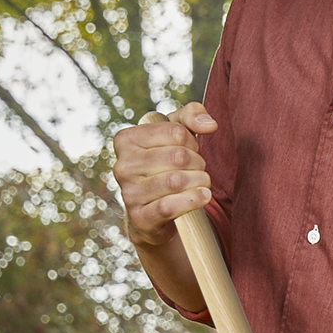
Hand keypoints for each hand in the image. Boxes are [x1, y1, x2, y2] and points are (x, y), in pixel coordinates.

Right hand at [111, 102, 216, 259]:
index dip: (192, 141)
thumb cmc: (166, 165)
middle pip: (179, 156)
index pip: (176, 132)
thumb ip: (191, 116)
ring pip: (177, 181)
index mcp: (126, 140)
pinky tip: (204, 196)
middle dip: (198, 163)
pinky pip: (170, 206)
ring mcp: (128, 192)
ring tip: (202, 183)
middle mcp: (122, 165)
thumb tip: (210, 125)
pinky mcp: (140, 217)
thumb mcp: (175, 134)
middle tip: (199, 169)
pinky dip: (194, 200)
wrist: (154, 213)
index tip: (191, 150)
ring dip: (199, 181)